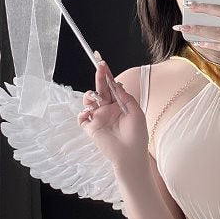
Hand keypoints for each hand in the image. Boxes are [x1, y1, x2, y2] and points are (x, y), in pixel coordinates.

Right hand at [78, 53, 147, 169]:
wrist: (131, 155)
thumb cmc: (137, 135)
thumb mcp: (136, 112)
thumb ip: (126, 97)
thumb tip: (116, 84)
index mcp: (119, 105)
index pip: (111, 88)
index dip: (106, 76)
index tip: (102, 63)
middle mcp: (108, 110)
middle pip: (100, 91)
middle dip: (98, 78)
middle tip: (99, 67)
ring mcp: (99, 119)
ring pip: (88, 102)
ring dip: (89, 96)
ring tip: (95, 98)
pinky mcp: (92, 129)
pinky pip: (82, 118)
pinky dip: (82, 114)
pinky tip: (89, 113)